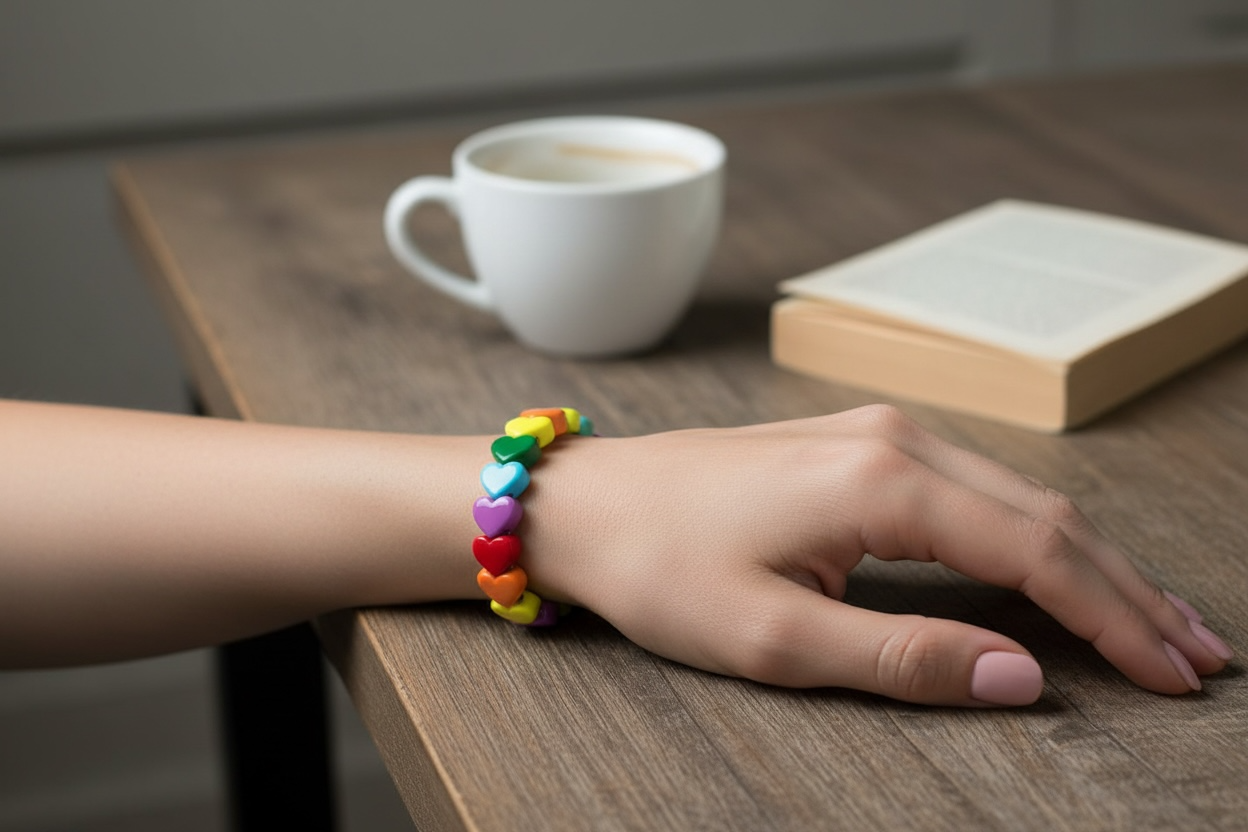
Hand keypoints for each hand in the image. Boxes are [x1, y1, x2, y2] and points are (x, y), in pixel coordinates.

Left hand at [528, 405, 1232, 705]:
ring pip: (1020, 497)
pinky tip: (1063, 568)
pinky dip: (1034, 535)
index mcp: (881, 483)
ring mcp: (880, 434)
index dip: (1116, 619)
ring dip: (1091, 560)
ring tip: (1159, 621)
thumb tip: (1021, 676)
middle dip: (1129, 589)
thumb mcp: (774, 638)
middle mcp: (896, 440)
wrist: (590, 504)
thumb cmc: (662, 569)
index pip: (1037, 552)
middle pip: (1048, 515)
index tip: (1175, 676)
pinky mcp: (862, 446)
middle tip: (1200, 657)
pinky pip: (976, 489)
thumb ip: (904, 657)